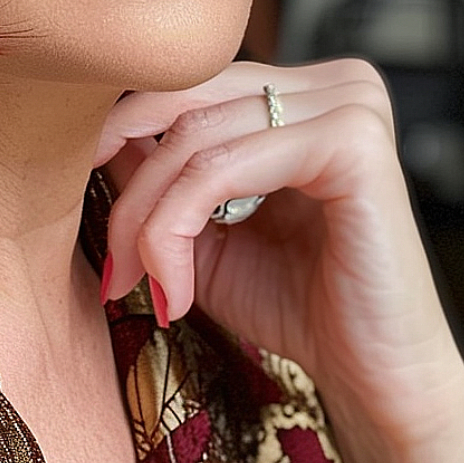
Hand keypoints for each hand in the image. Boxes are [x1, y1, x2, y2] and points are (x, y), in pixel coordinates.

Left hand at [97, 58, 463, 443]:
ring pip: (197, 138)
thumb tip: (94, 132)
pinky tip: (179, 291)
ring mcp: (350, 104)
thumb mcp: (204, 228)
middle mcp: (332, 82)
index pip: (188, 85)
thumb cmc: (296, 305)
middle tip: (112, 264)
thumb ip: (160, 172)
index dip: (123, 139)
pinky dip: (179, 227)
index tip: (88, 212)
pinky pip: (226, 165)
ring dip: (149, 220)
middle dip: (131, 186)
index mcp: (304, 89)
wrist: (375, 380)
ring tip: (143, 285)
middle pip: (185, 101)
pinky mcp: (354, 142)